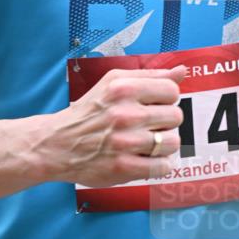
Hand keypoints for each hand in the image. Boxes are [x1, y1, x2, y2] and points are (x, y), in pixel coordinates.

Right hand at [47, 65, 185, 187]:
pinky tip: (145, 158)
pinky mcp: (123, 168)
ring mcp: (124, 142)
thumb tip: (182, 71)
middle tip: (148, 125)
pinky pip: (163, 166)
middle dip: (165, 122)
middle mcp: (124, 114)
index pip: (171, 91)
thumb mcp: (113, 83)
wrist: (57, 144)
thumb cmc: (88, 112)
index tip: (153, 105)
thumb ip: (149, 76)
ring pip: (172, 142)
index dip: (166, 100)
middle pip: (175, 117)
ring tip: (147, 143)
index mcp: (122, 89)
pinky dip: (159, 164)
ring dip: (163, 145)